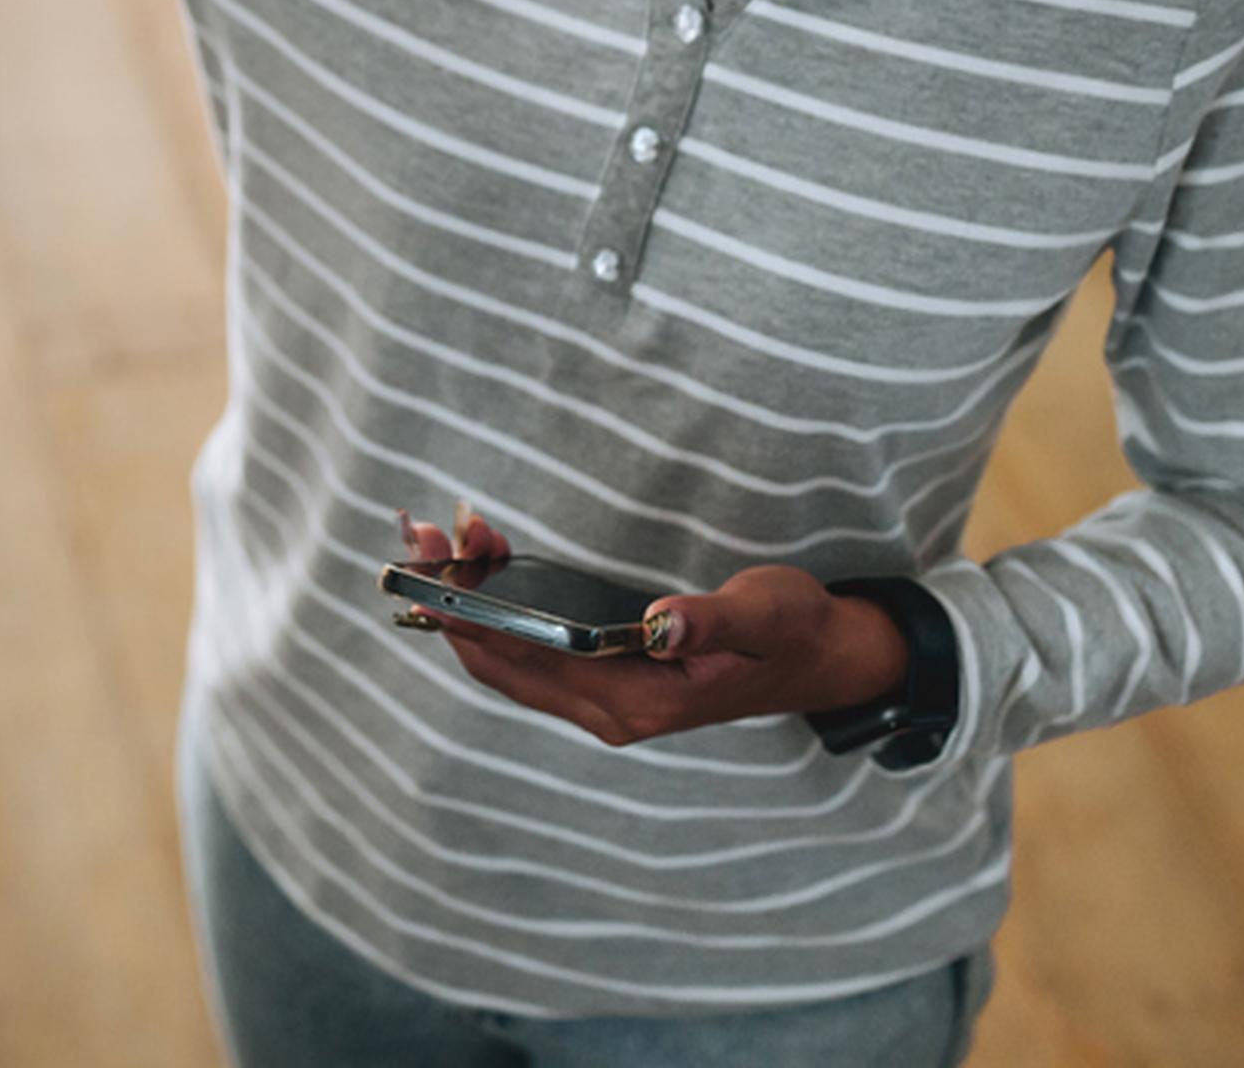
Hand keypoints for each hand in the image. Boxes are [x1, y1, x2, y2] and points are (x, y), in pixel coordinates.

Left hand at [390, 505, 909, 750]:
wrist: (823, 658)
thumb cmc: (793, 631)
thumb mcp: (764, 615)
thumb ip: (712, 623)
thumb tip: (659, 625)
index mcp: (640, 704)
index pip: (532, 664)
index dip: (475, 618)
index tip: (434, 569)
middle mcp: (611, 712)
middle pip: (504, 663)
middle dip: (453, 600)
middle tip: (420, 532)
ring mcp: (605, 701)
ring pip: (512, 658)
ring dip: (471, 602)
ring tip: (440, 536)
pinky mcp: (607, 681)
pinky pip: (534, 652)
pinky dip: (500, 609)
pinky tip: (486, 564)